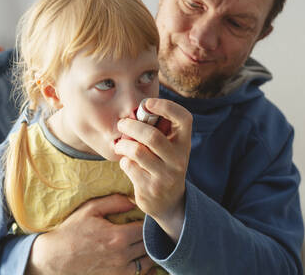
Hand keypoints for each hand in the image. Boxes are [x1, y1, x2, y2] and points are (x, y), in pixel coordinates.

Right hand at [26, 194, 154, 274]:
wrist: (54, 259)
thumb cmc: (72, 231)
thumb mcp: (90, 209)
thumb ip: (114, 202)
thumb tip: (134, 200)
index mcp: (118, 236)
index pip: (147, 228)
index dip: (148, 222)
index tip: (145, 218)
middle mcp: (122, 256)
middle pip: (150, 245)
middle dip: (150, 235)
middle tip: (147, 229)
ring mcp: (120, 271)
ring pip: (148, 261)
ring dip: (148, 251)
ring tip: (142, 242)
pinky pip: (140, 274)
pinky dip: (143, 266)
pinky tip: (138, 256)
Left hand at [114, 98, 192, 241]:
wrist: (169, 202)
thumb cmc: (164, 164)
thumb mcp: (169, 148)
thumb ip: (158, 131)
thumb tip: (134, 113)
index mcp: (184, 143)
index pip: (184, 119)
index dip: (167, 106)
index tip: (148, 103)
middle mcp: (178, 159)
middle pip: (152, 136)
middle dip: (131, 126)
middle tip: (122, 123)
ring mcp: (165, 175)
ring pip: (137, 151)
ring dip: (123, 144)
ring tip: (120, 144)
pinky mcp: (150, 188)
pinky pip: (129, 166)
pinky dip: (123, 160)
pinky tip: (127, 162)